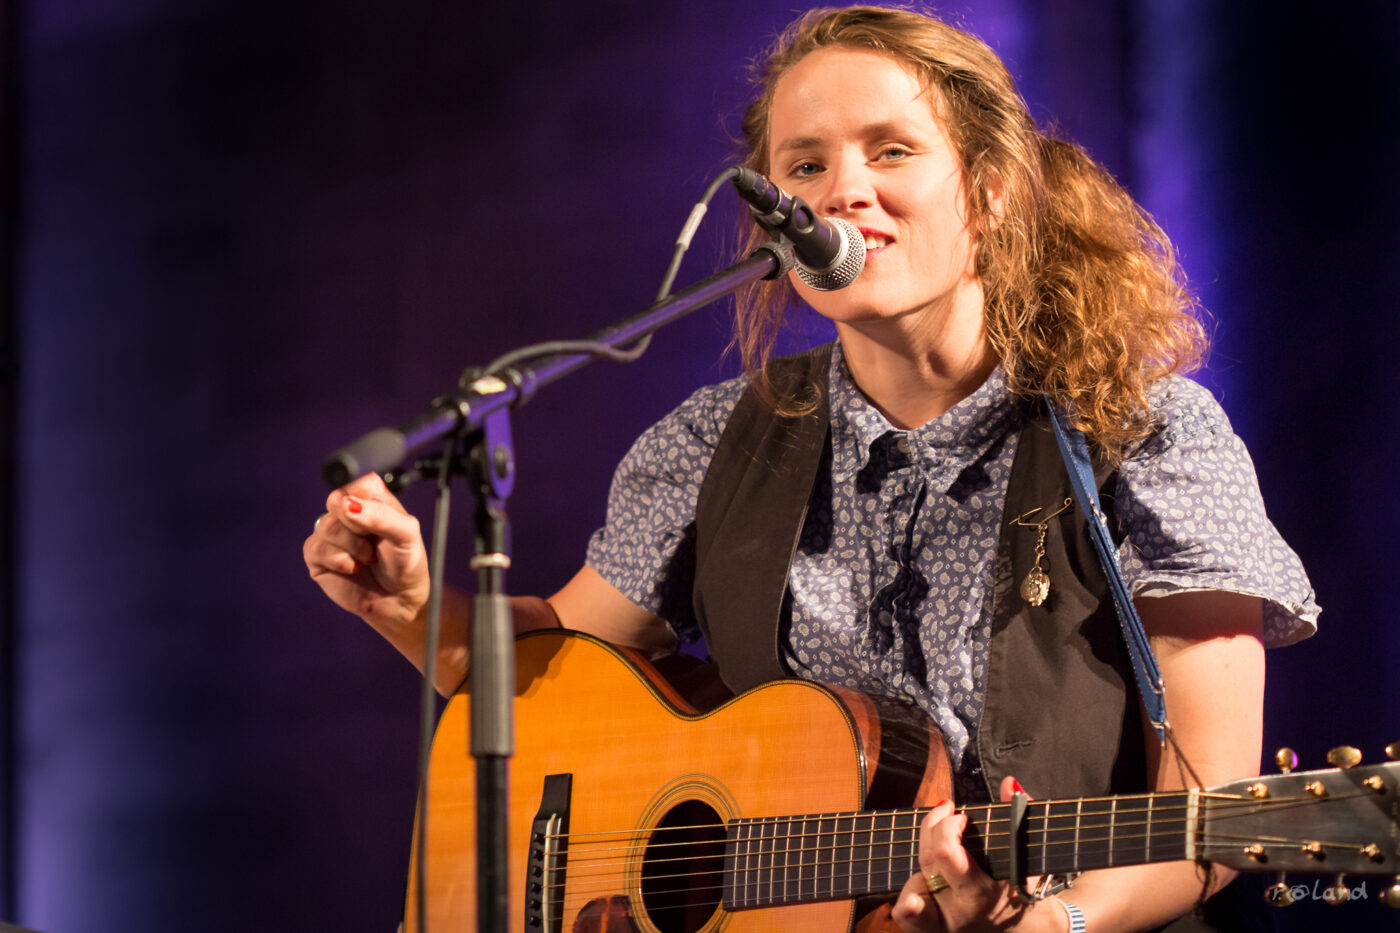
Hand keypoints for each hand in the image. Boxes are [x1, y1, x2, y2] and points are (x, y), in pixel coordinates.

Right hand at [303, 472, 430, 635]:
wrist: (399, 601)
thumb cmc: (406, 563)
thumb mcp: (406, 535)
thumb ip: (381, 515)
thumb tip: (346, 504)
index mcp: (372, 499)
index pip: (358, 480)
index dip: (363, 495)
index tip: (376, 514)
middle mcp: (348, 511)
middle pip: (336, 498)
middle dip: (357, 523)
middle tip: (374, 539)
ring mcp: (331, 532)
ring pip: (328, 526)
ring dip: (353, 546)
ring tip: (369, 558)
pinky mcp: (318, 555)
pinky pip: (316, 547)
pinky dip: (339, 560)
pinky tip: (354, 568)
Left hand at [890, 778, 1057, 931]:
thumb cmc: (1025, 893)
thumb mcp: (1027, 860)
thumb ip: (1018, 819)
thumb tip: (1009, 784)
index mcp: (982, 894)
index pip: (944, 853)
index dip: (946, 826)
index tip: (961, 816)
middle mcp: (958, 911)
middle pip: (926, 861)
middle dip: (933, 827)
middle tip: (946, 814)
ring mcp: (942, 924)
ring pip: (911, 884)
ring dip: (923, 860)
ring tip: (942, 851)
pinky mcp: (932, 931)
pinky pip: (906, 916)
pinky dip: (909, 896)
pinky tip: (922, 883)